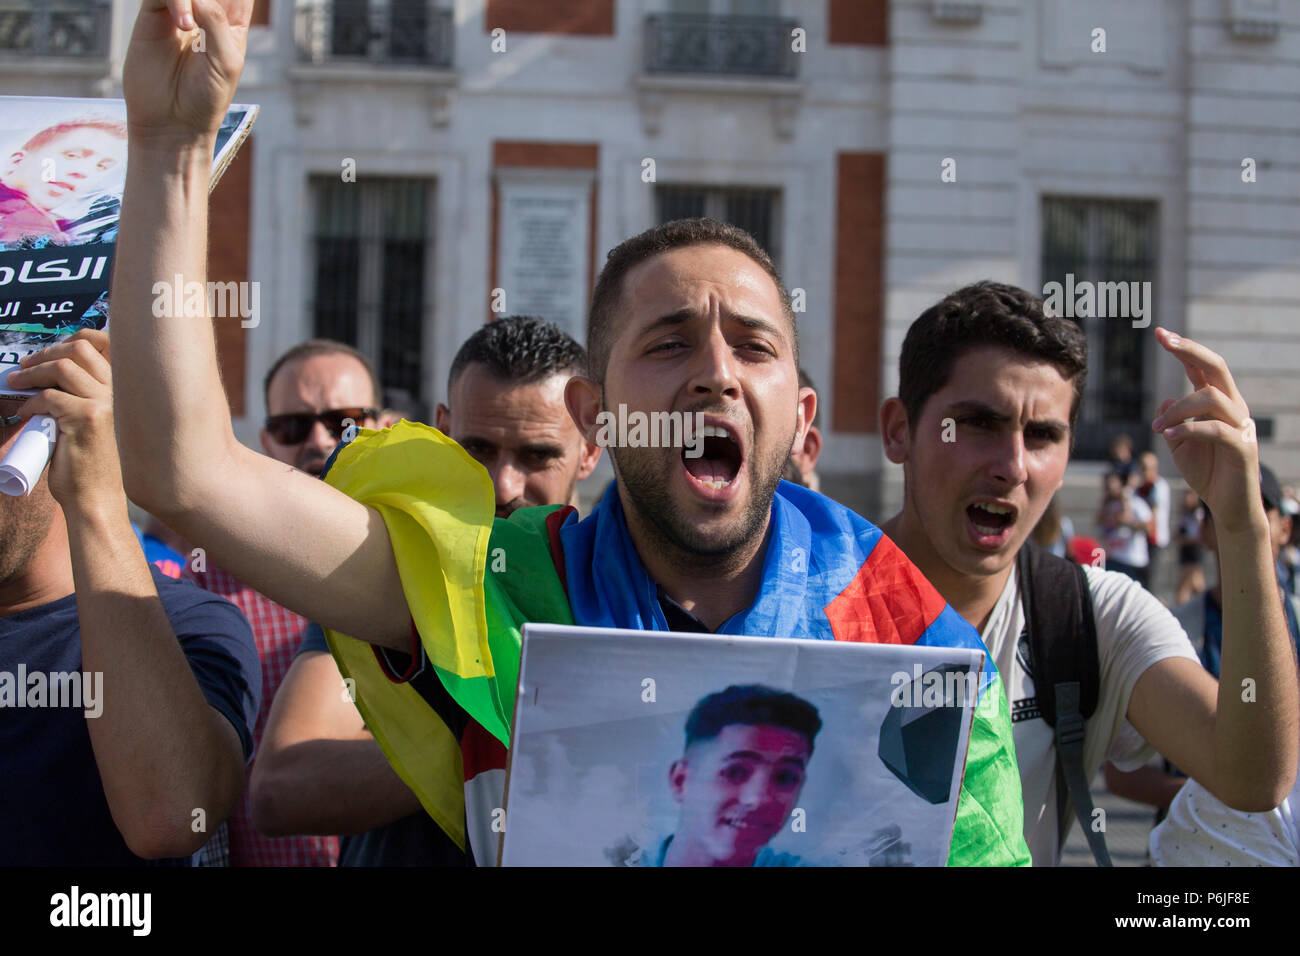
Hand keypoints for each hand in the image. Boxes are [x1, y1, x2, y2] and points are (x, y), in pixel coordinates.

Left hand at [4, 331, 120, 512]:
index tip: (43, 355)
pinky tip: (24, 414)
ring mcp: (104, 404)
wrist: (96, 498)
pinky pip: (49, 397)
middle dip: (44, 354)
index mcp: (119, 392)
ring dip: (31, 374)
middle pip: (78, 351)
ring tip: (15, 384)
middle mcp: (116, 393)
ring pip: (62, 368)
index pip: (99, 347)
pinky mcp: (87, 418)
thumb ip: (78, 397)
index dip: (69, 342)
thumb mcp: (89, 423)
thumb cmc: (89, 465)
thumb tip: (45, 377)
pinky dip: (30, 402)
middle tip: (22, 368)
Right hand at [124, 1, 252, 143]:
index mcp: (231, 22)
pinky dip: (175, 0)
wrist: (173, 122)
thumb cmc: (206, 97)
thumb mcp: (226, 61)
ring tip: (192, 27)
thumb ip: (217, 22)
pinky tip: (185, 25)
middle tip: (206, 23)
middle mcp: (205, 12)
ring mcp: (178, 11)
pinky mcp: (153, 16)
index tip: (230, 11)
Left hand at [1151, 327, 1262, 534]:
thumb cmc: (1206, 473)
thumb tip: (1166, 399)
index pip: (1202, 368)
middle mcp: (1233, 408)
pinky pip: (1215, 430)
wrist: (1227, 506)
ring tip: (1158, 429)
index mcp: (1218, 403)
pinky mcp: (1242, 448)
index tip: (1160, 333)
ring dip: (1177, 409)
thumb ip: (1171, 421)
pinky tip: (1168, 435)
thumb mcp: (1179, 445)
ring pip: (1210, 398)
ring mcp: (1240, 426)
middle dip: (1190, 351)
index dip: (1184, 349)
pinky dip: (1189, 430)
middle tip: (1165, 341)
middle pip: (1217, 368)